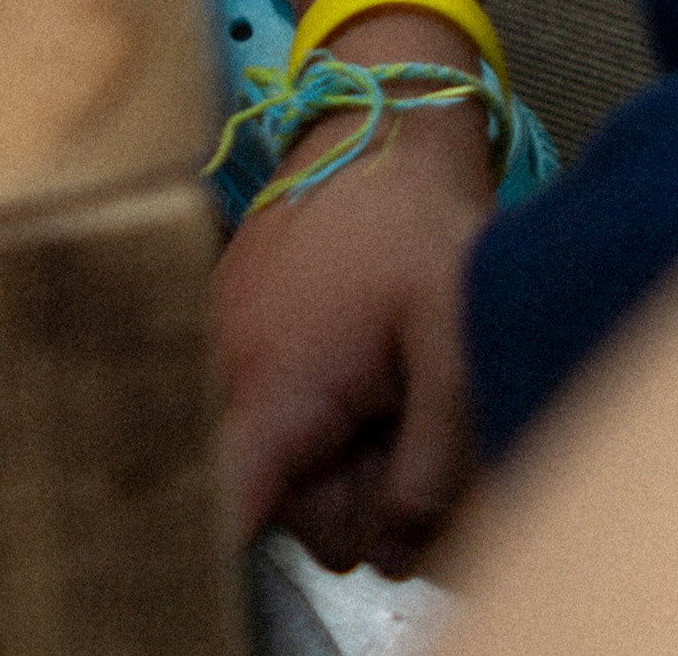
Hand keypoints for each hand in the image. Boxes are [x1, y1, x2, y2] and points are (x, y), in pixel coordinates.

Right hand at [220, 105, 494, 572]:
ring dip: (336, 448)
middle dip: (347, 491)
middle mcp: (226, 368)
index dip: (251, 546)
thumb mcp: (454, 357)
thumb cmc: (418, 233)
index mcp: (274, 387)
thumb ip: (427, 473)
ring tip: (383, 382)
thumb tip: (389, 550)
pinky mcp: (235, 317)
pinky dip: (315, 402)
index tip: (316, 530)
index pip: (225, 510)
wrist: (380, 126)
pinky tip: (358, 357)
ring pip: (279, 453)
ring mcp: (223, 338)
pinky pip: (270, 402)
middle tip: (401, 426)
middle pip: (279, 501)